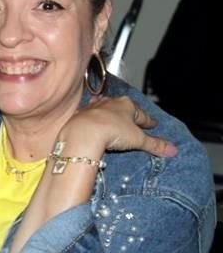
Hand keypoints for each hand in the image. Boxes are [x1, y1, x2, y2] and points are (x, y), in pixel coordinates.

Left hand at [61, 96, 176, 158]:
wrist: (84, 132)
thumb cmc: (112, 131)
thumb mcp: (138, 140)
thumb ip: (155, 144)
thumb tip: (172, 150)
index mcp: (128, 105)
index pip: (142, 114)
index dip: (148, 121)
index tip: (152, 124)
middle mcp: (110, 103)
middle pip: (124, 108)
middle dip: (129, 114)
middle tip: (134, 120)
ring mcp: (94, 107)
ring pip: (105, 108)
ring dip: (110, 113)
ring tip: (114, 118)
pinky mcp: (81, 114)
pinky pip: (89, 114)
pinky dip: (92, 117)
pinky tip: (92, 120)